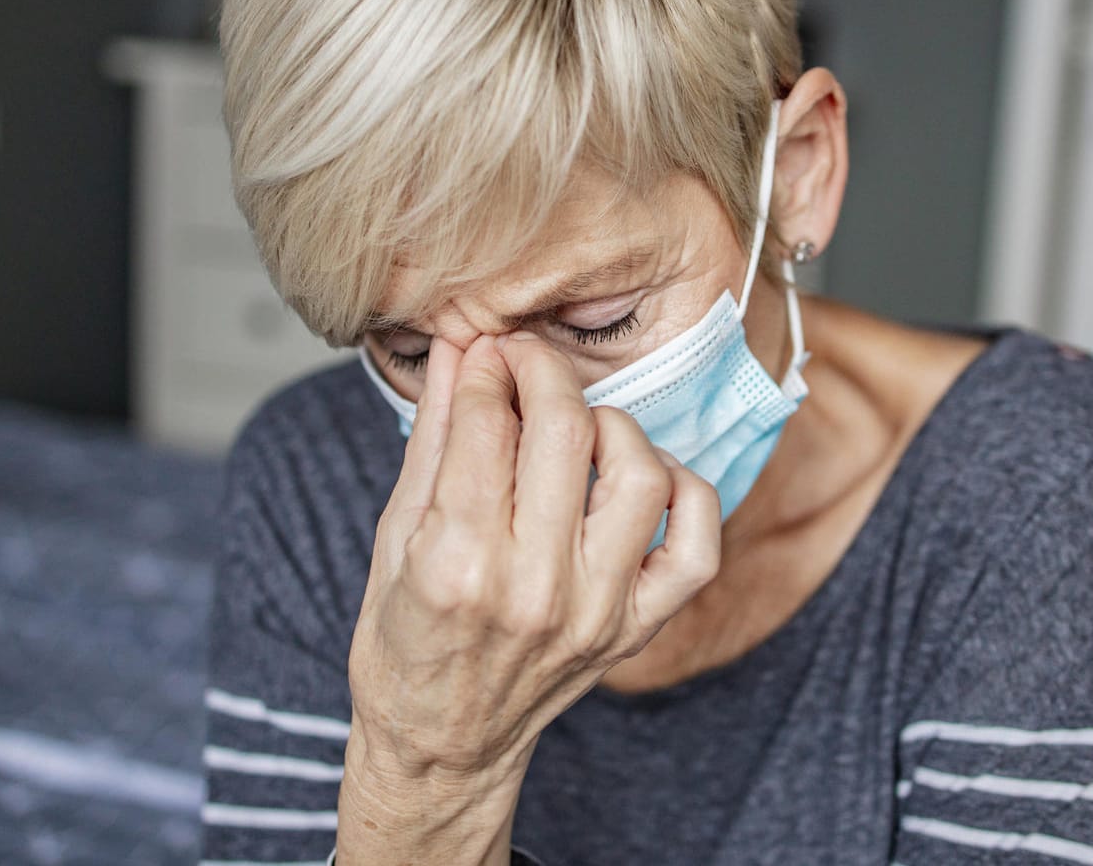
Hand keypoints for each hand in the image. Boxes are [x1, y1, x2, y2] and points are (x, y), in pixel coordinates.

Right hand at [337, 331, 721, 862]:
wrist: (444, 745)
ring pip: (640, 474)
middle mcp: (534, 588)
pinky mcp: (635, 628)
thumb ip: (434, 437)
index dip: (486, 366)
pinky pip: (697, 545)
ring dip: (611, 426)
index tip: (484, 349)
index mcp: (457, 563)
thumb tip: (459, 346)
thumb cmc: (406, 639)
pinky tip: (642, 479)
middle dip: (542, 371)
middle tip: (524, 361)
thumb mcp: (395, 535)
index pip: (487, 423)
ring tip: (576, 428)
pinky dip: (684, 494)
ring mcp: (596, 612)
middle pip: (564, 433)